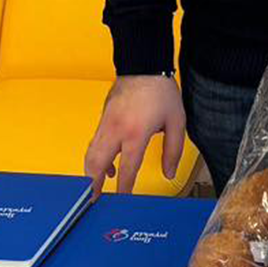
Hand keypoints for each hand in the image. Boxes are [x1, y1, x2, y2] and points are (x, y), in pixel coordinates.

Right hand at [84, 74, 185, 198]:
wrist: (144, 65)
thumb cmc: (161, 91)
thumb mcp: (177, 121)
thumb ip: (173, 150)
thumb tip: (169, 173)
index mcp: (136, 133)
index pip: (126, 169)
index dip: (123, 189)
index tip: (121, 201)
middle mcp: (116, 130)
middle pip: (97, 164)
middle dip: (93, 185)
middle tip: (93, 201)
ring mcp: (106, 123)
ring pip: (90, 154)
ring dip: (91, 172)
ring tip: (96, 187)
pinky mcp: (102, 118)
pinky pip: (94, 143)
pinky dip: (95, 157)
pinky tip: (107, 164)